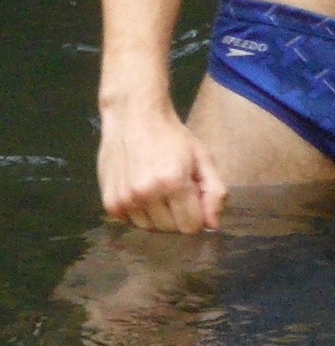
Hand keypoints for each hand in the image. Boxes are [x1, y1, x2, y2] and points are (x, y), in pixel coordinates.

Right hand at [98, 103, 225, 233]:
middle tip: (175, 189)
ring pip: (150, 229)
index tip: (193, 196)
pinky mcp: (110, 203)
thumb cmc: (171, 135)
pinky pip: (131, 223)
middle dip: (178, 214)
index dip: (196, 213)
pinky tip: (140, 190)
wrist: (133, 115)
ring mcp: (125, 200)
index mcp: (173, 181)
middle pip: (170, 230)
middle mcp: (146, 193)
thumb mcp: (202, 156)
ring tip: (156, 188)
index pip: (191, 226)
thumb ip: (214, 191)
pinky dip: (138, 212)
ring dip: (157, 215)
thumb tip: (213, 225)